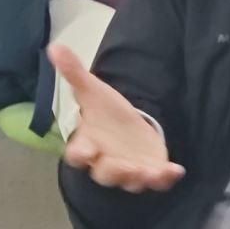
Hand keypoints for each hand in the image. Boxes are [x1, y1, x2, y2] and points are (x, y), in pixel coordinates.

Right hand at [50, 43, 185, 193]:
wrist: (129, 127)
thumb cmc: (106, 113)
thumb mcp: (92, 91)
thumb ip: (74, 73)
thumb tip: (54, 46)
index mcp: (88, 144)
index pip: (78, 154)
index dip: (81, 154)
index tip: (87, 151)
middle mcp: (106, 162)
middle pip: (105, 174)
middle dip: (113, 172)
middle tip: (122, 166)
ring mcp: (129, 169)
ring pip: (130, 181)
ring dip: (138, 178)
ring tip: (149, 173)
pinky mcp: (150, 170)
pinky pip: (157, 181)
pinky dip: (165, 178)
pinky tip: (176, 171)